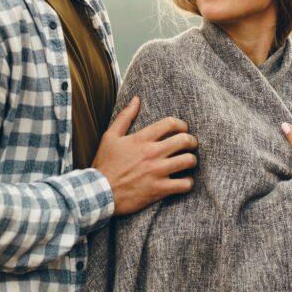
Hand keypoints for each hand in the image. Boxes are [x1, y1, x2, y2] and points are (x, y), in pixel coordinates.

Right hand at [92, 96, 197, 214]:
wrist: (99, 192)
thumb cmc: (105, 164)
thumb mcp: (110, 136)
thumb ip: (125, 117)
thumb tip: (136, 99)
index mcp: (142, 139)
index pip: (170, 123)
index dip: (182, 124)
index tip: (183, 129)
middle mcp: (152, 153)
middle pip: (184, 140)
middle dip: (192, 141)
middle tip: (190, 145)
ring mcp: (157, 172)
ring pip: (188, 161)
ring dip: (191, 160)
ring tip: (187, 162)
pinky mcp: (159, 189)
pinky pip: (184, 184)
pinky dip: (187, 182)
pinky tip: (183, 181)